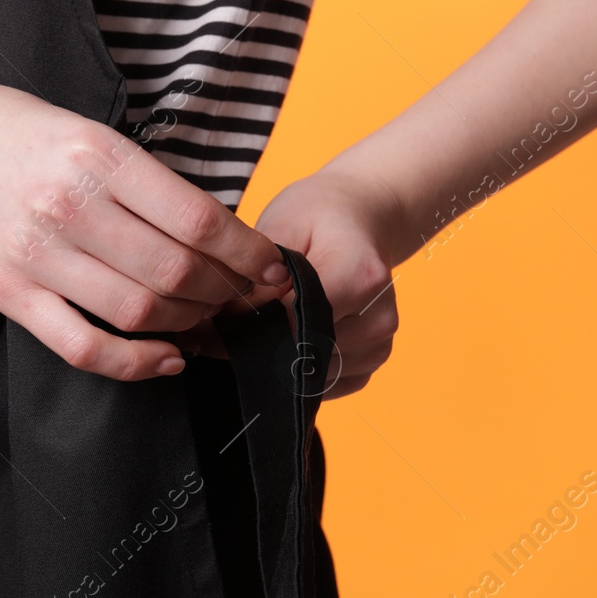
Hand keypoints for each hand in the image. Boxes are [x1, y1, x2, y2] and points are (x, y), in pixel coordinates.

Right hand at [0, 77, 289, 381]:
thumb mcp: (91, 132)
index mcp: (99, 155)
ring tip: (207, 320)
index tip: (274, 269)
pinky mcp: (8, 292)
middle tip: (244, 298)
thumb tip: (222, 237)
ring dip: (189, 325)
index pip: (198, 220)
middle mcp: (69, 204)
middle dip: (227, 294)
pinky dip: (135, 363)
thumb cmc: (18, 132)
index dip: (249, 255)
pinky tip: (166, 358)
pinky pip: (83, 346)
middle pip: (176, 272)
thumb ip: (147, 182)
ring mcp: (35, 253)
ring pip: (138, 312)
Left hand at [229, 166, 405, 399]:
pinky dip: (301, 366)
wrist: (362, 217)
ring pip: (310, 373)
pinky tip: (291, 336)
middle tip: (229, 327)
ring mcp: (380, 343)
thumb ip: (257, 277)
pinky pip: (326, 382)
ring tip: (264, 325)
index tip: (217, 322)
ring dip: (280, 358)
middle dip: (261, 345)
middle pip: (302, 352)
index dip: (248, 324)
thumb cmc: (318, 215)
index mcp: (360, 276)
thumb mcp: (282, 227)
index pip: (291, 320)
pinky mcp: (373, 359)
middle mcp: (378, 316)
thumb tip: (226, 325)